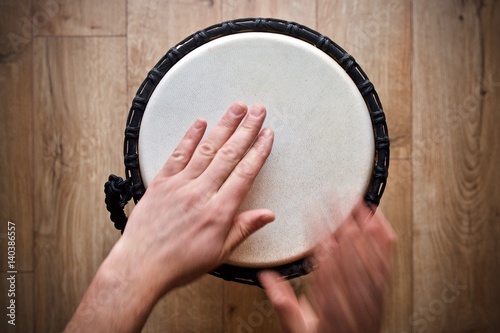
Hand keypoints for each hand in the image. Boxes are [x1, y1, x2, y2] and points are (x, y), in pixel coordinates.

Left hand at [66, 102, 274, 332]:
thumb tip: (267, 215)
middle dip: (246, 130)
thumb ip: (244, 228)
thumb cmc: (180, 264)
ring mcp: (179, 185)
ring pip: (206, 149)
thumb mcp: (220, 253)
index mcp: (219, 211)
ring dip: (223, 126)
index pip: (245, 173)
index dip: (258, 151)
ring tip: (236, 108)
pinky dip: (189, 137)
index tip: (267, 136)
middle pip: (229, 155)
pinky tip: (200, 123)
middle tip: (258, 111)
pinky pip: (177, 155)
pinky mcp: (160, 183)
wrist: (141, 266)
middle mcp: (200, 193)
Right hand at [260, 203, 395, 332]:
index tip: (313, 208)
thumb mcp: (298, 329)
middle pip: (348, 247)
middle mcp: (354, 293)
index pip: (325, 257)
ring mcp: (372, 290)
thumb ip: (283, 304)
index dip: (319, 229)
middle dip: (340, 216)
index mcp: (330, 301)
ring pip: (368, 249)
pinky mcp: (383, 288)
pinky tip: (378, 219)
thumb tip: (265, 277)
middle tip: (333, 192)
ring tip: (354, 198)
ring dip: (362, 221)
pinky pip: (386, 258)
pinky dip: (382, 236)